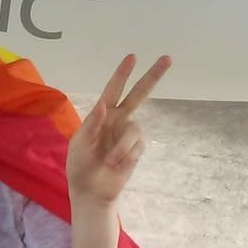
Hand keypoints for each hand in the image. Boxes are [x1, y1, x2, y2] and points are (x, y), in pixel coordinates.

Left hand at [66, 54, 171, 205]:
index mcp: (101, 115)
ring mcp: (128, 134)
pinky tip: (118, 165)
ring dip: (122, 147)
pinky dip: (127, 156)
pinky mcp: (136, 149)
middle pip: (139, 94)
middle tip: (167, 59)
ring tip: (110, 162)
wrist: (91, 191)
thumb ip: (92, 124)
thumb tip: (103, 104)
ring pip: (134, 130)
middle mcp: (117, 120)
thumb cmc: (80, 165)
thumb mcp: (80, 144)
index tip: (132, 57)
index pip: (113, 90)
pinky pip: (138, 146)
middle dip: (152, 77)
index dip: (123, 74)